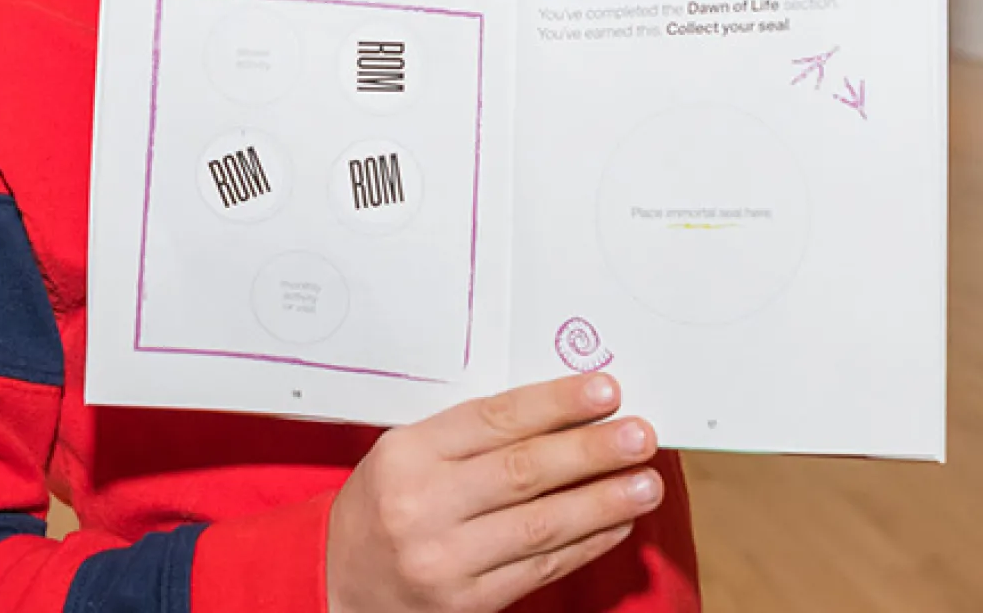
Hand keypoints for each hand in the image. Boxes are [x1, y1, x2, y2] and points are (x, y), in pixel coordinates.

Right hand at [326, 374, 664, 612]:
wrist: (337, 581)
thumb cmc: (382, 505)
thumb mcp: (406, 453)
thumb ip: (469, 435)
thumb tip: (561, 413)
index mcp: (408, 454)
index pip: (494, 420)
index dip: (556, 404)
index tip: (604, 391)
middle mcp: (423, 506)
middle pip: (523, 471)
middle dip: (592, 451)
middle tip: (640, 436)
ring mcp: (445, 559)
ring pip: (540, 525)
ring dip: (602, 502)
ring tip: (645, 483)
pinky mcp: (466, 602)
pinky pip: (538, 569)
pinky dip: (584, 544)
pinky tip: (615, 523)